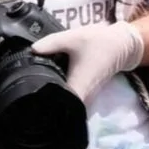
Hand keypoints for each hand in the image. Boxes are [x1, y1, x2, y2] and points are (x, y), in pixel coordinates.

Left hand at [30, 20, 144, 101]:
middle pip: (59, 110)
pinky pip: (69, 98)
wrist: (122, 45)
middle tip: (26, 95)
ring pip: (64, 104)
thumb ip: (51, 43)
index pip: (59, 109)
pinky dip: (58, 93)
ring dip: (51, 99)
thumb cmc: (99, 42)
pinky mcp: (84, 92)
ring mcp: (84, 97)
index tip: (30, 104)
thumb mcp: (73, 38)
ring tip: (33, 90)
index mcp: (77, 87)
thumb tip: (31, 49)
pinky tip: (47, 83)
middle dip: (43, 104)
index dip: (44, 109)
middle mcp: (82, 97)